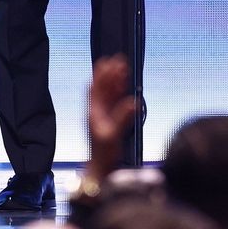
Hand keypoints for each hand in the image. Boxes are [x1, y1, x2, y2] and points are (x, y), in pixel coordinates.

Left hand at [86, 54, 137, 179]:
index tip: (108, 61)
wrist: (101, 168)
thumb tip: (134, 101)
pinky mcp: (111, 119)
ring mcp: (104, 115)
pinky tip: (125, 85)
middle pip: (103, 87)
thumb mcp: (113, 135)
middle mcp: (97, 110)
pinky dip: (120, 92)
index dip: (101, 74)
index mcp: (93, 111)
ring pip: (109, 93)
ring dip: (116, 80)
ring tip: (123, 68)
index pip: (96, 88)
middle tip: (120, 60)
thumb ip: (122, 117)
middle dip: (110, 73)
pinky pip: (115, 101)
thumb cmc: (103, 154)